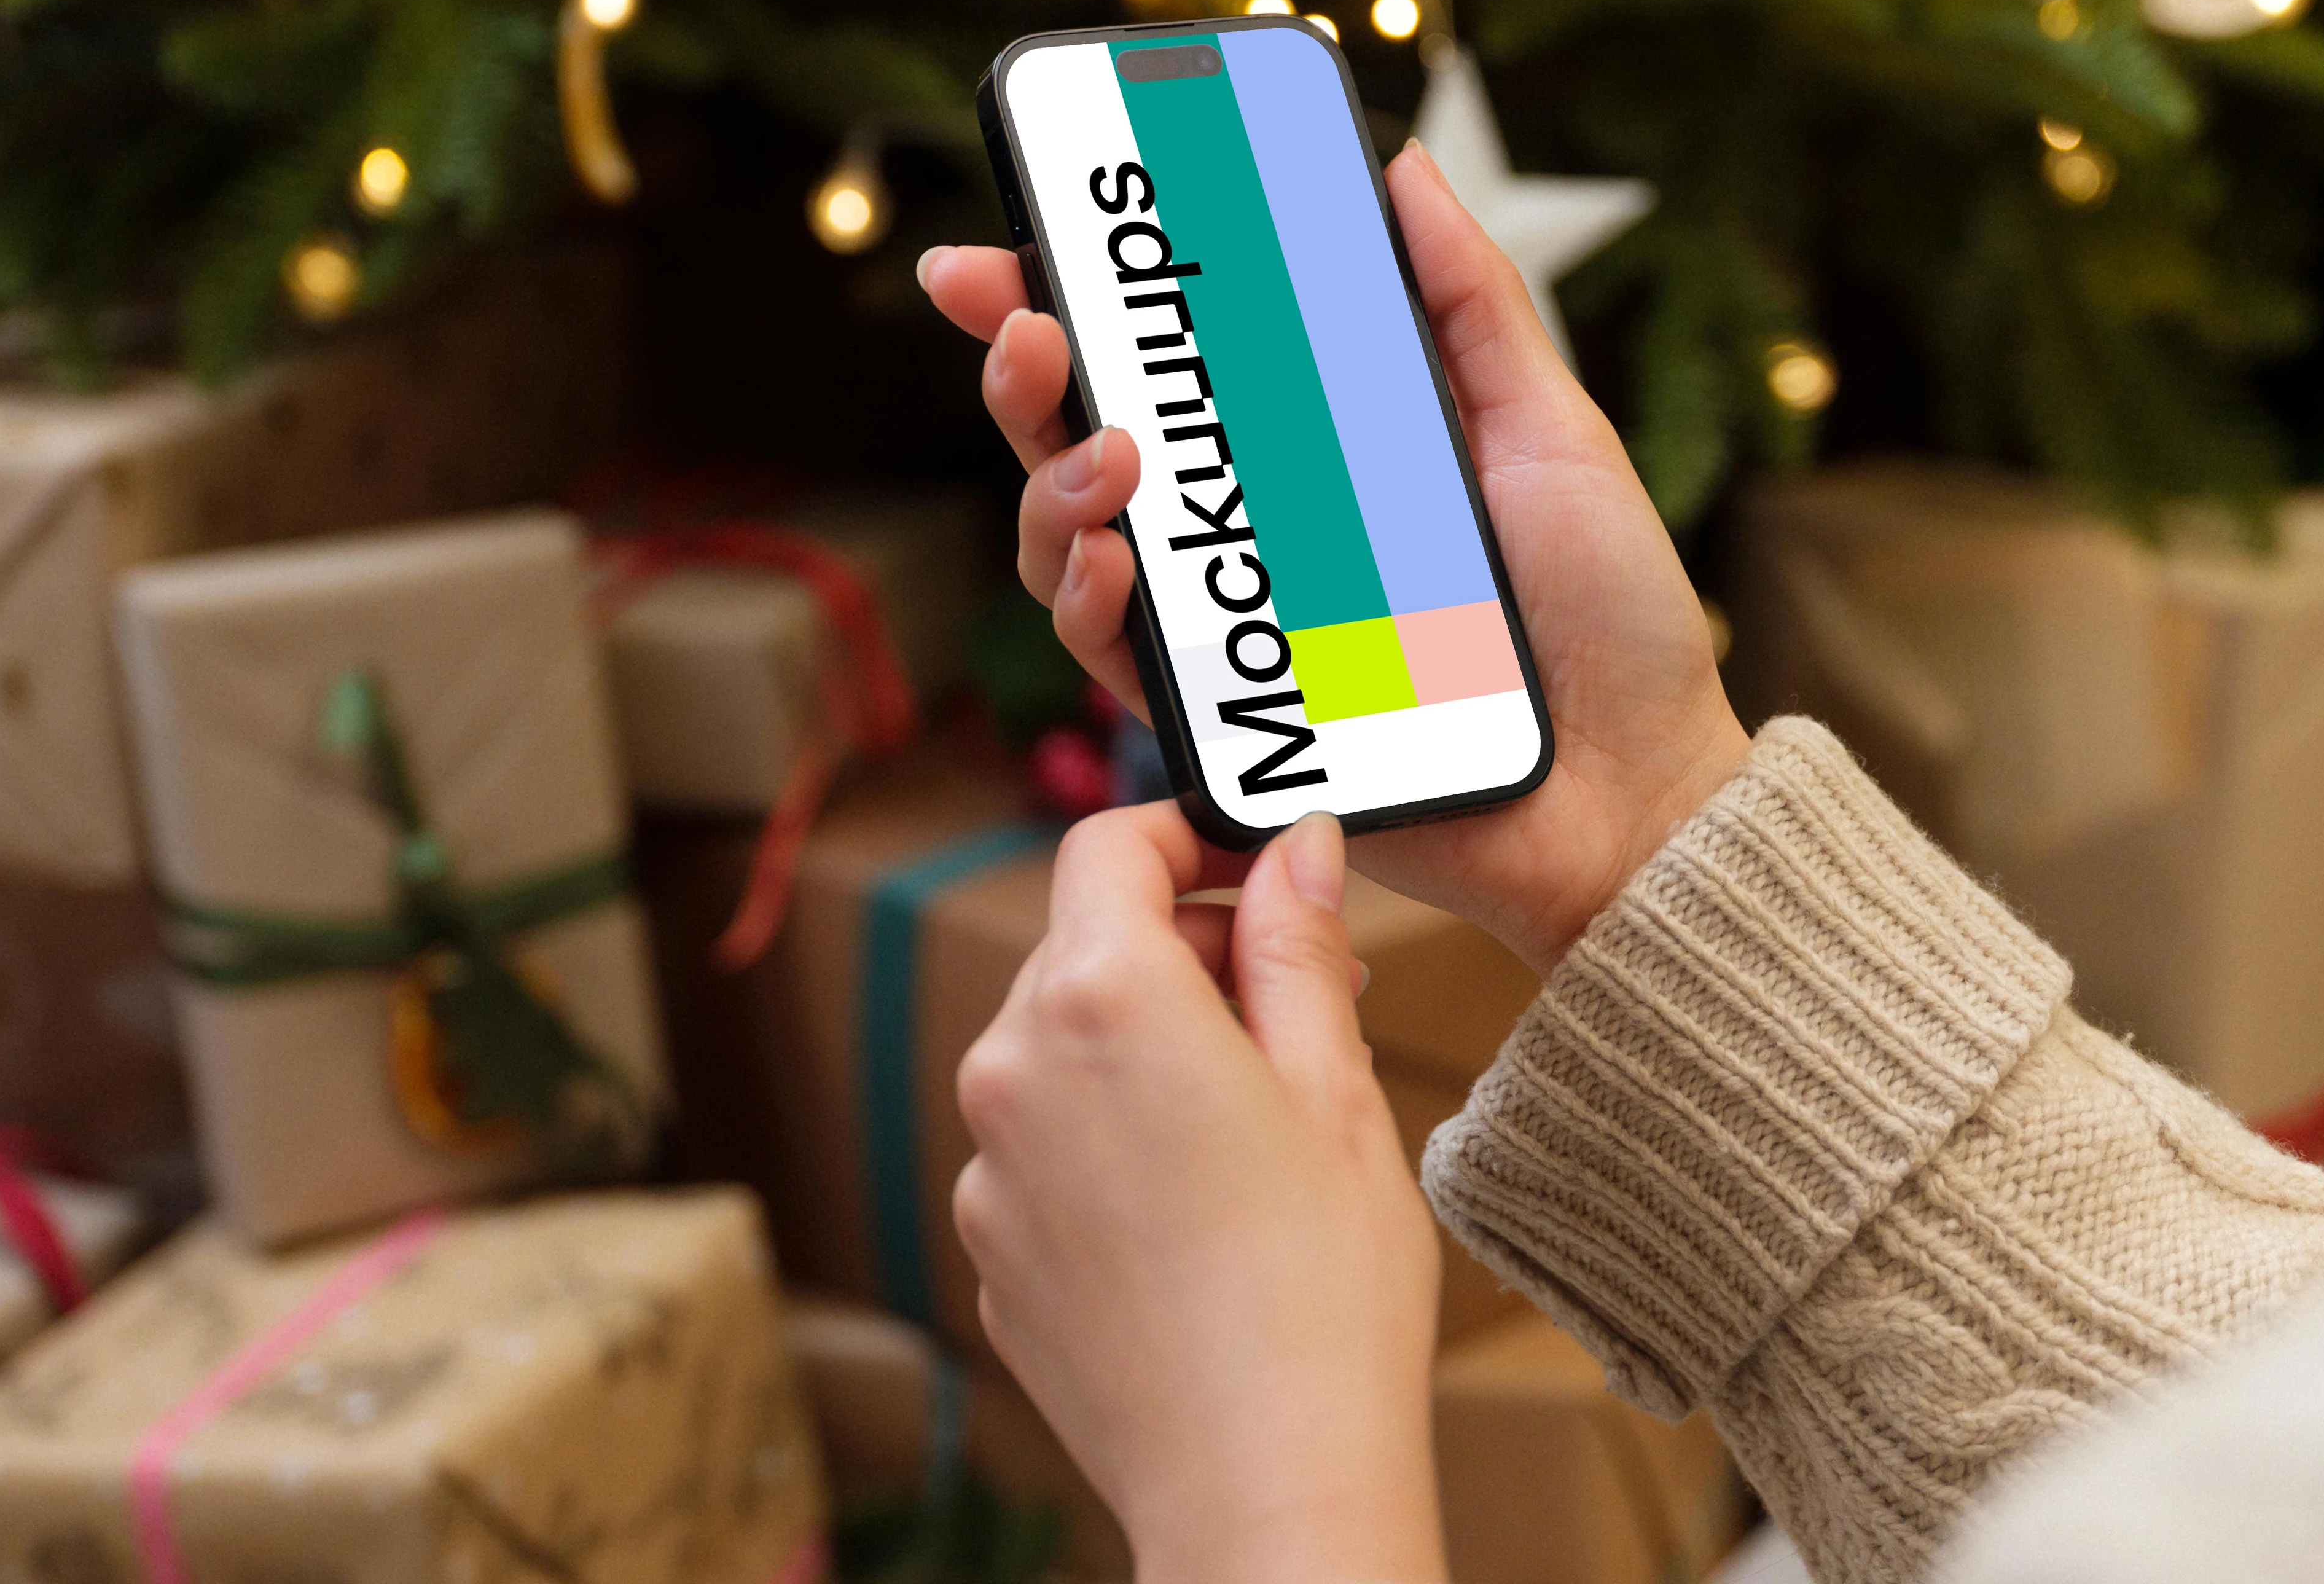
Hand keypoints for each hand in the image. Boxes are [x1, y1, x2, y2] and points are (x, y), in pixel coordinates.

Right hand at [920, 139, 1749, 973]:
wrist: (1642, 784)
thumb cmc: (1608, 617)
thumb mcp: (1548, 428)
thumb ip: (1469, 304)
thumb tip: (1399, 167)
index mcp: (1310, 450)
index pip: (1165, 364)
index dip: (1068, 300)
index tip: (1009, 240)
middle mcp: (1253, 533)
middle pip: (1082, 441)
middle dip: (1023, 372)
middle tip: (1028, 324)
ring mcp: (1235, 627)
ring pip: (1075, 548)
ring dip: (1053, 485)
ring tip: (1107, 449)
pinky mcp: (1238, 725)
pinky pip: (1123, 663)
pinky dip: (1095, 605)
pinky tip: (1112, 560)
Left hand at [953, 806, 1445, 1583]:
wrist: (1264, 1489)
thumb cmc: (1322, 1297)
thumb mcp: (1335, 1090)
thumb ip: (1296, 948)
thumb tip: (1294, 846)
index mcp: (1101, 1001)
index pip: (1108, 847)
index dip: (1184, 835)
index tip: (1253, 864)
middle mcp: (1013, 1071)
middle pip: (1084, 948)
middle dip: (1187, 954)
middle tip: (1302, 1004)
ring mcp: (988, 1170)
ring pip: (1063, 1054)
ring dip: (1147, 1051)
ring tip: (1260, 1123)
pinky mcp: (991, 1250)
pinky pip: (1047, 1151)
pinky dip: (1113, 1144)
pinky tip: (1202, 1212)